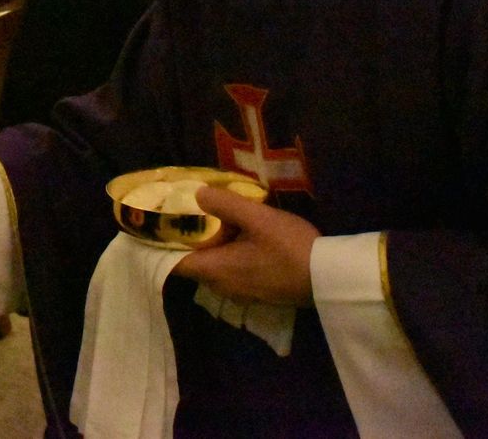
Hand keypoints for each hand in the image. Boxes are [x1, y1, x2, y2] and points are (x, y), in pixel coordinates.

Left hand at [171, 186, 321, 306]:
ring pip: (214, 266)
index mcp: (215, 270)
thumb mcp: (258, 218)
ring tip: (214, 217)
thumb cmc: (289, 248)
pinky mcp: (257, 290)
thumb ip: (225, 205)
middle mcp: (222, 285)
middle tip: (188, 212)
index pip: (174, 263)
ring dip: (211, 246)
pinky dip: (228, 254)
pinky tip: (240, 234)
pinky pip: (231, 270)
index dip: (163, 245)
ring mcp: (240, 291)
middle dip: (189, 240)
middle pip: (194, 263)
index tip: (160, 224)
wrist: (327, 278)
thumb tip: (197, 195)